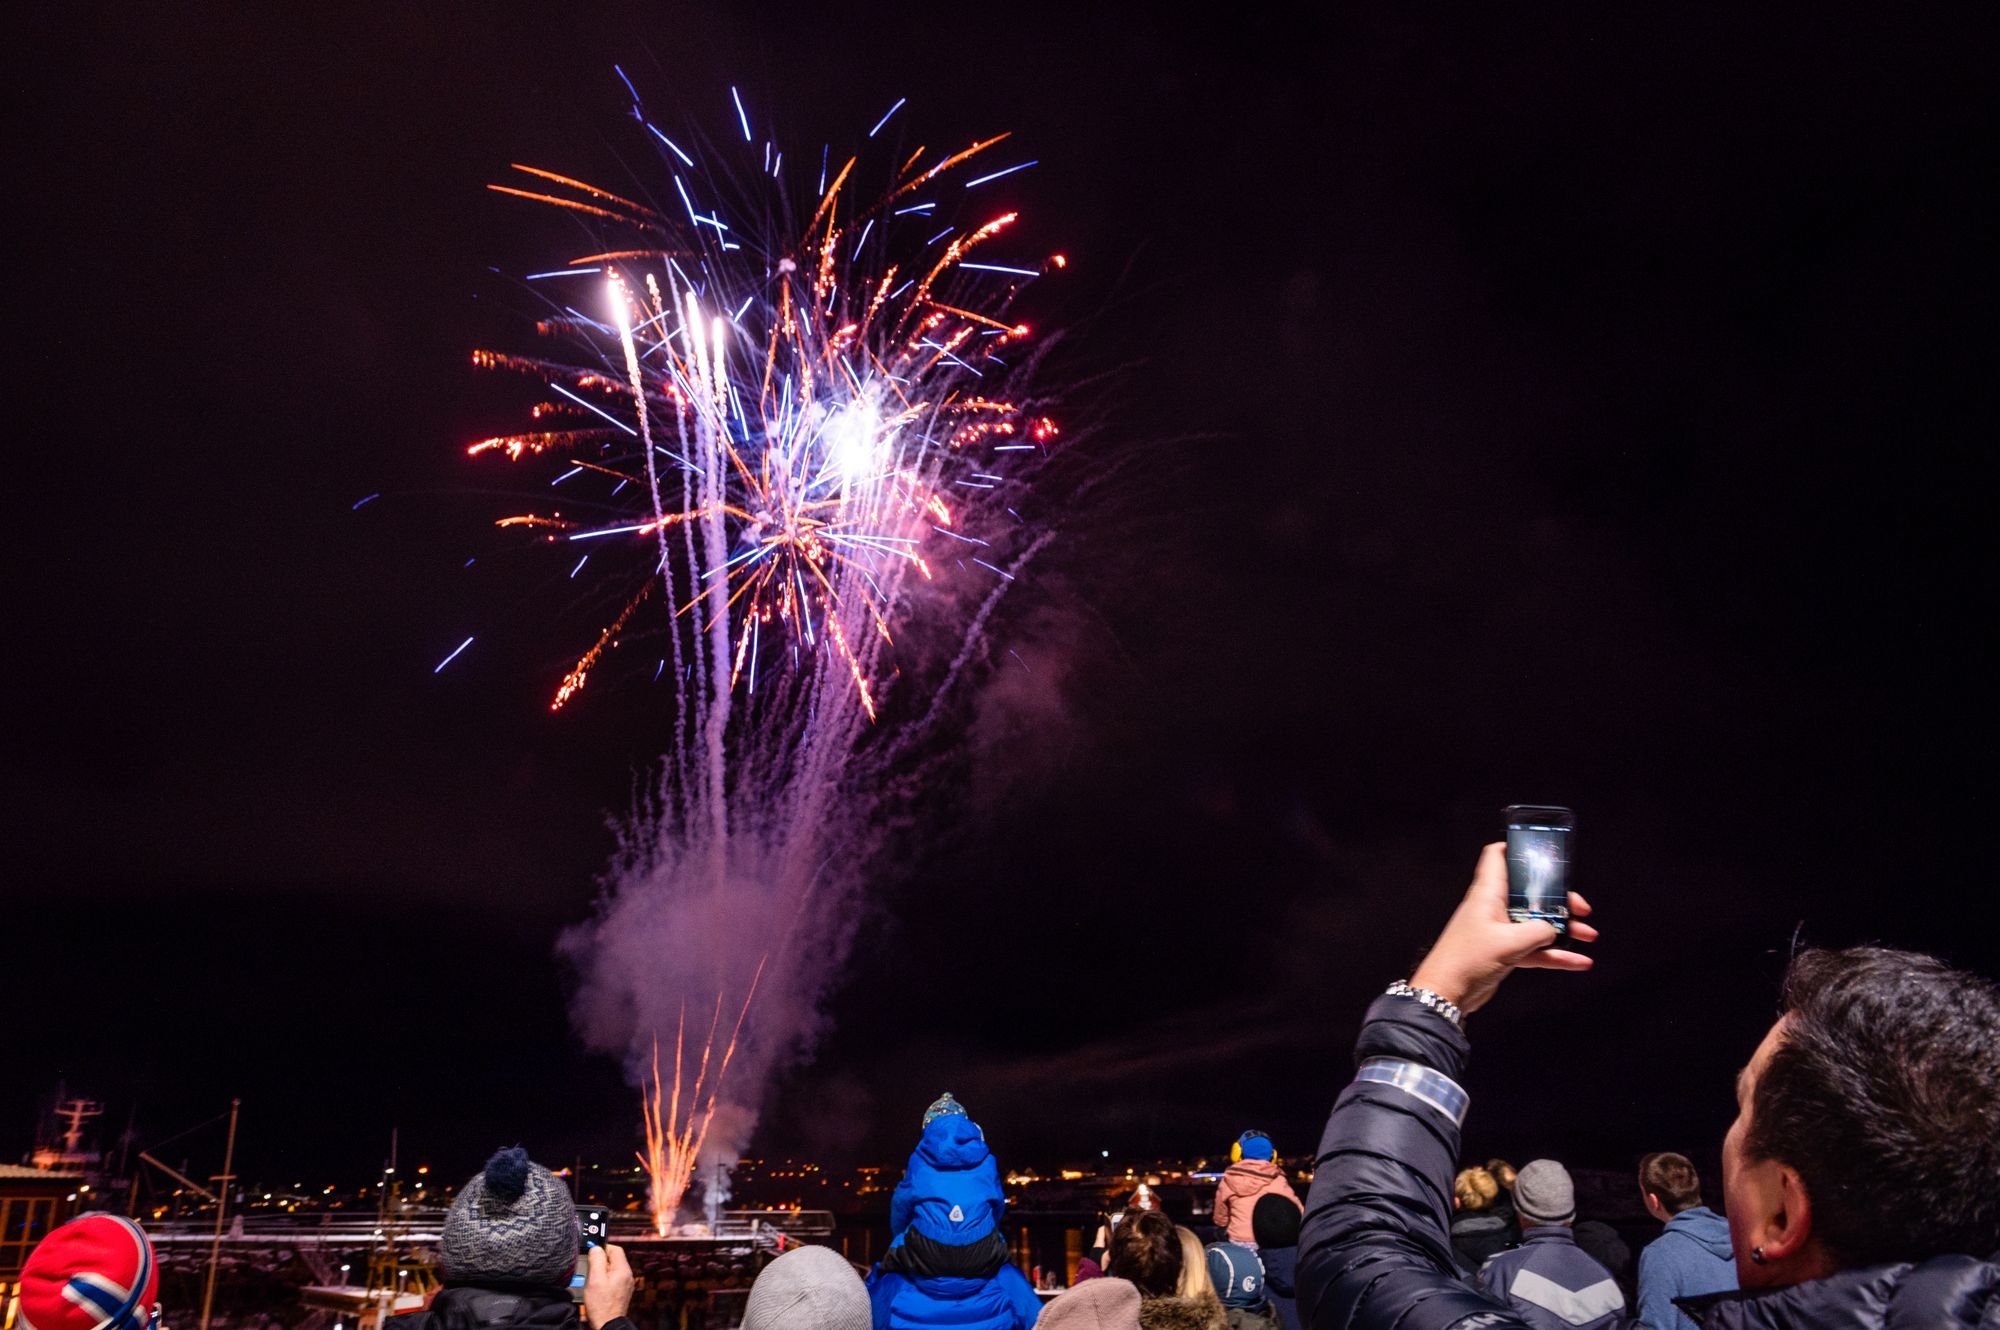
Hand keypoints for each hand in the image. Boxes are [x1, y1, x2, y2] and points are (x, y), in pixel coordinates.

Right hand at [584, 1242, 633, 1327]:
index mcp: (623, 1270)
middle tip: (590, 1270)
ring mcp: (625, 1285)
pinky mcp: (621, 1292)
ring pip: (612, 1270)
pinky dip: (604, 1281)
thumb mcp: (595, 1280)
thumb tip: (596, 1248)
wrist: (608, 1324)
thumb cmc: (601, 1306)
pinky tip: (596, 1289)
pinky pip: (612, 1280)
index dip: (603, 1248)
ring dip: (601, 1272)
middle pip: (613, 1260)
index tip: (592, 1253)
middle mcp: (627, 1276)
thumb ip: (596, 1260)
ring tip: (592, 1282)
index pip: (615, 1249)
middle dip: (600, 1262)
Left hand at [1410, 842, 1596, 1015]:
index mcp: (1488, 894)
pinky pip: (1534, 949)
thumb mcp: (1509, 942)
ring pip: (1536, 924)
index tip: (1542, 854)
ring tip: (1588, 935)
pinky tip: (1578, 962)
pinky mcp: (1504, 953)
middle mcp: (1494, 908)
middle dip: (1558, 900)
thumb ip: (1538, 931)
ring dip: (1562, 929)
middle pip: (1530, 894)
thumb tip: (1553, 930)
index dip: (1516, 850)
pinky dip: (1555, 955)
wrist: (1446, 993)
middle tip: (1580, 909)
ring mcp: (1499, 931)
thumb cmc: (1467, 960)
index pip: (1497, 857)